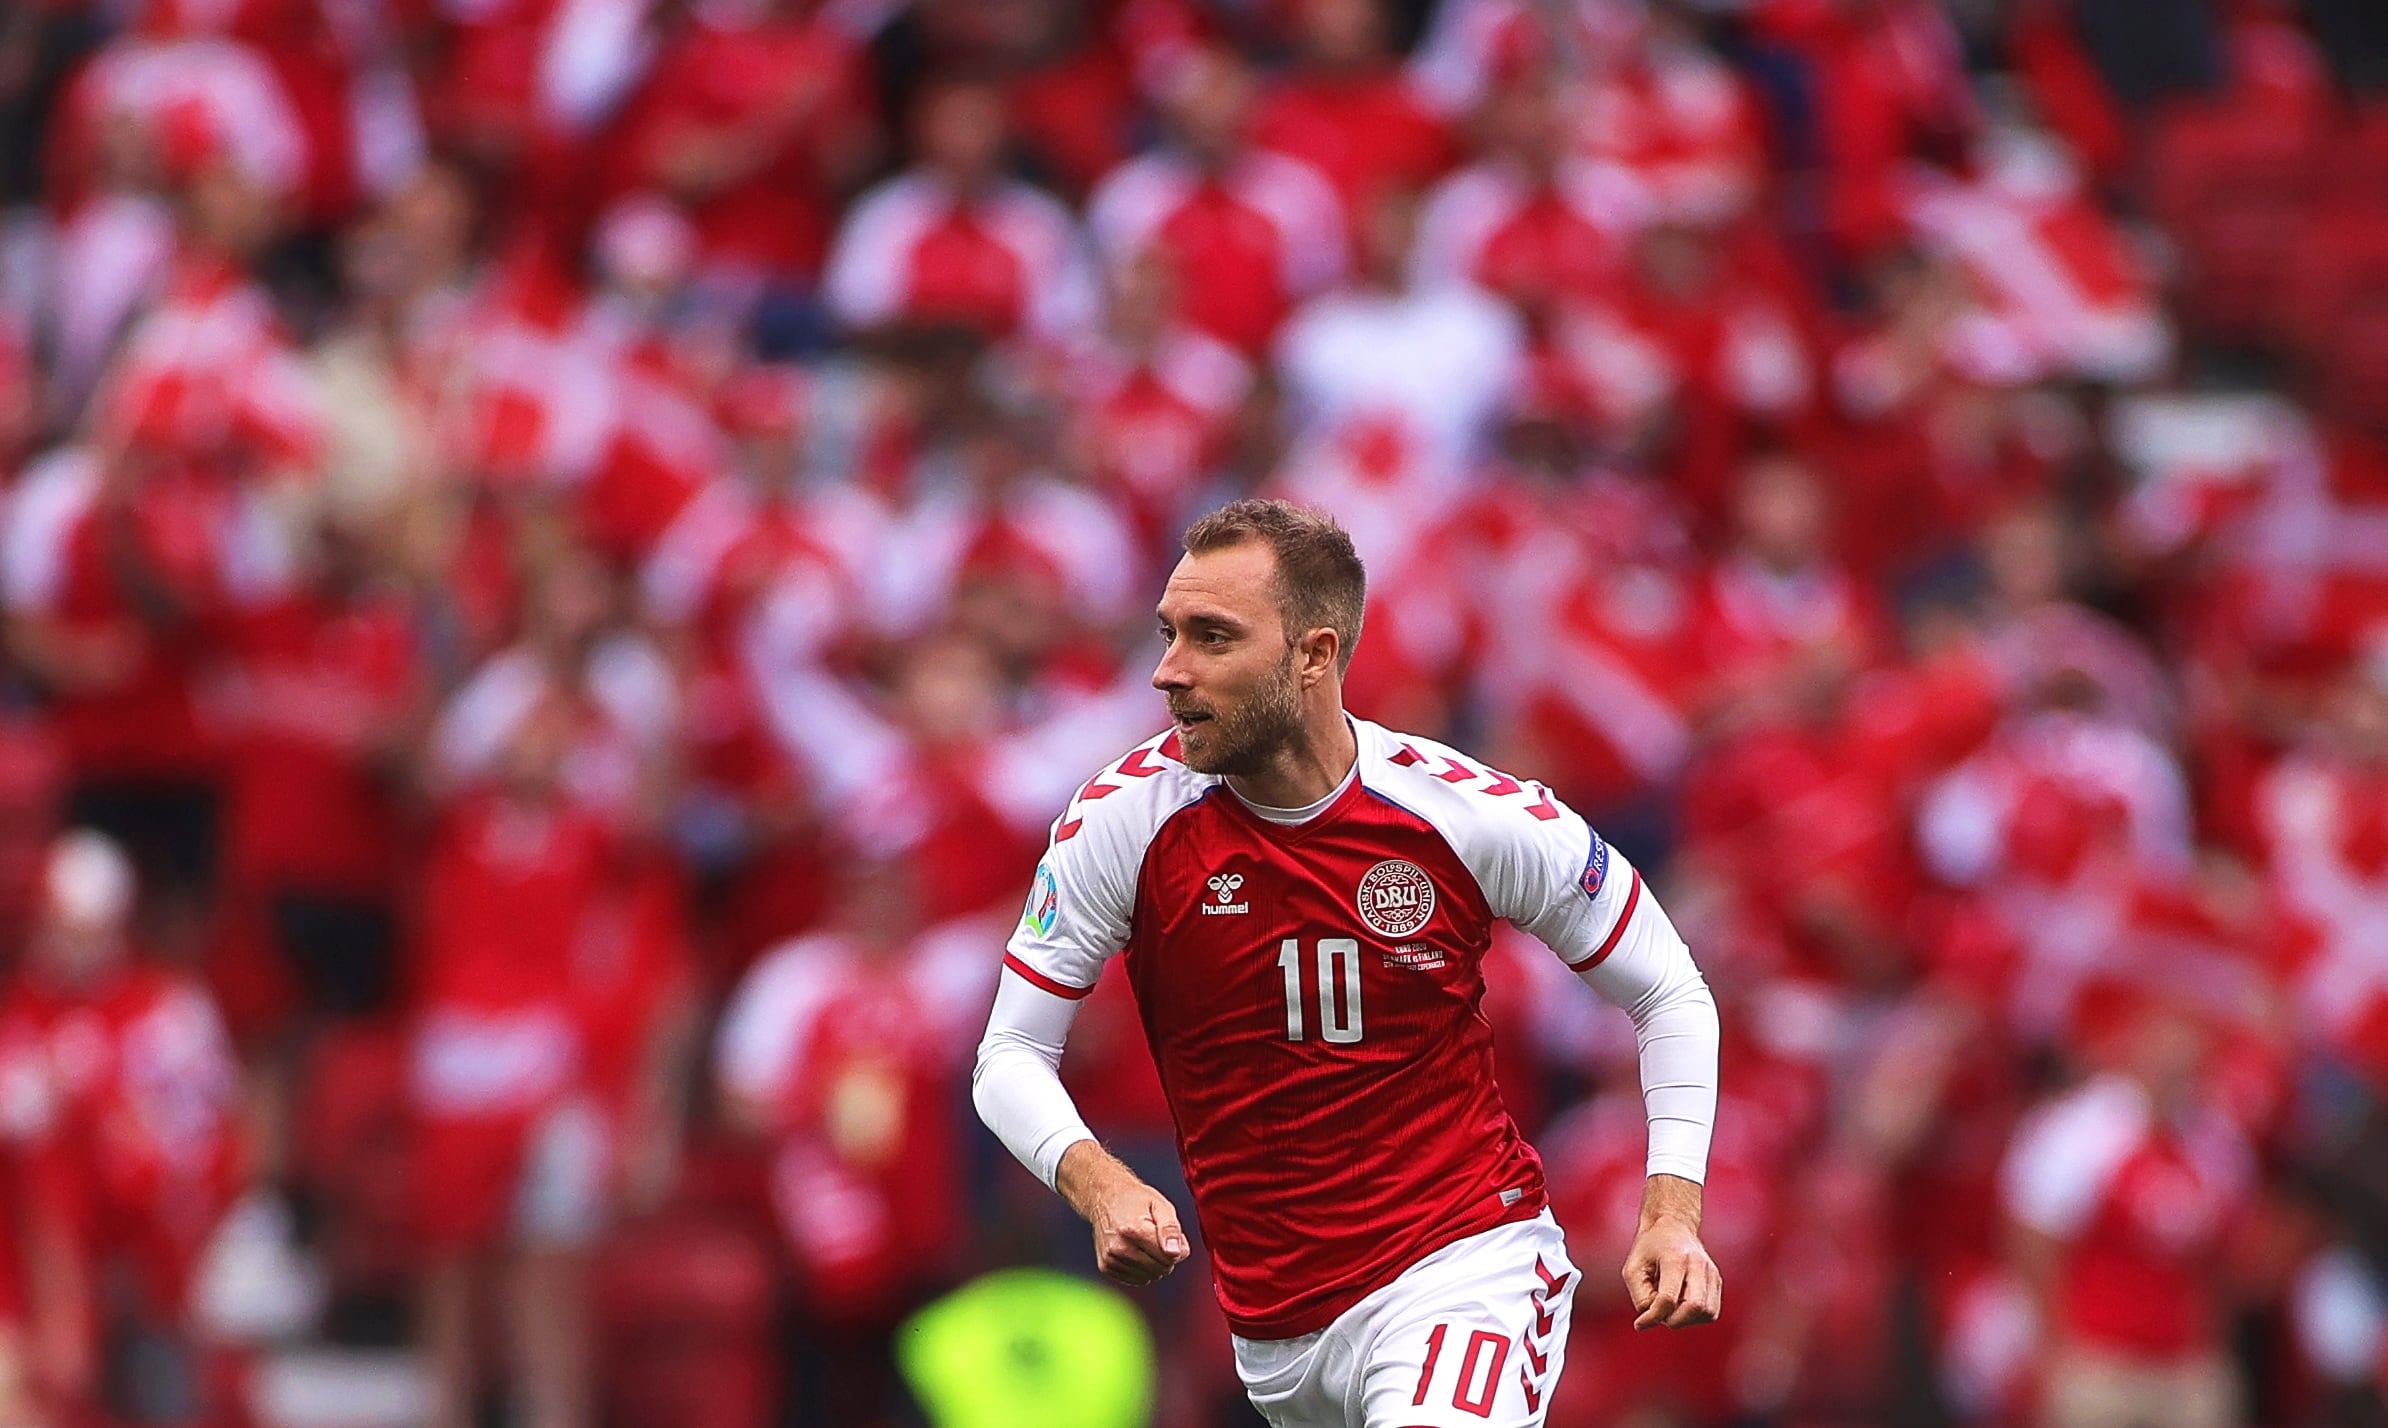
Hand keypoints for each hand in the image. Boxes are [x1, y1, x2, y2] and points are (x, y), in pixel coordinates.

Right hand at [1056, 1140, 1189, 1286]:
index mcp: (1135, 1230)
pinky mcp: (1105, 1266)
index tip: (1169, 1234)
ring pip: (1149, 1277)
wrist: (1104, 1197)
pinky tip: (1136, 1251)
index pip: (1169, 1258)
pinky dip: (1141, 1270)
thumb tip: (1175, 1252)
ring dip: (1153, 1264)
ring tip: (1145, 1243)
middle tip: (1157, 1237)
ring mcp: (1110, 1258)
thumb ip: (1171, 1229)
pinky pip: (1136, 1280)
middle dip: (1166, 1257)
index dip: (1177, 1247)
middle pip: (1160, 1270)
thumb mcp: (1160, 1205)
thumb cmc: (1135, 1200)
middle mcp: (1119, 1247)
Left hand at [1621, 1174, 1721, 1329]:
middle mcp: (1699, 1264)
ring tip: (1670, 1307)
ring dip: (1686, 1320)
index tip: (1639, 1323)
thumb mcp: (1633, 1268)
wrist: (1672, 1226)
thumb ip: (1640, 1296)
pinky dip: (1696, 1317)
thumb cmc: (1649, 1248)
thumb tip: (1654, 1318)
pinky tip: (1681, 1305)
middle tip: (1659, 1314)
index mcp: (1675, 1257)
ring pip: (1707, 1313)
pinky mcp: (1717, 1281)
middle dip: (1674, 1321)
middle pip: (1695, 1307)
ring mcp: (1712, 1272)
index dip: (1652, 1317)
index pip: (1668, 1298)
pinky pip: (1711, 1312)